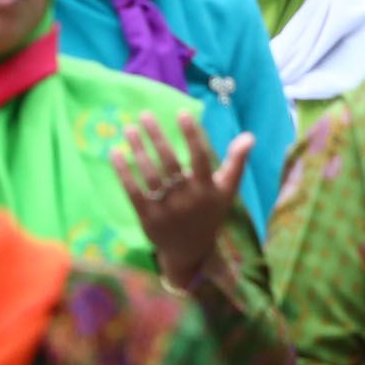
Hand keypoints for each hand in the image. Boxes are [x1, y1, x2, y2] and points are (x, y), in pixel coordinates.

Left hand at [110, 113, 251, 288]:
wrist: (191, 251)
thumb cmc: (210, 213)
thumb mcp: (227, 191)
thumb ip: (237, 162)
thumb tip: (249, 135)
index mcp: (208, 189)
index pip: (200, 158)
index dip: (192, 135)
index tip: (182, 113)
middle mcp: (188, 198)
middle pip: (170, 163)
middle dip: (157, 137)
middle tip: (145, 115)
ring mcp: (166, 209)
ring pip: (150, 175)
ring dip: (138, 150)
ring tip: (129, 129)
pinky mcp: (147, 217)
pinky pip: (134, 191)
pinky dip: (124, 172)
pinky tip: (115, 153)